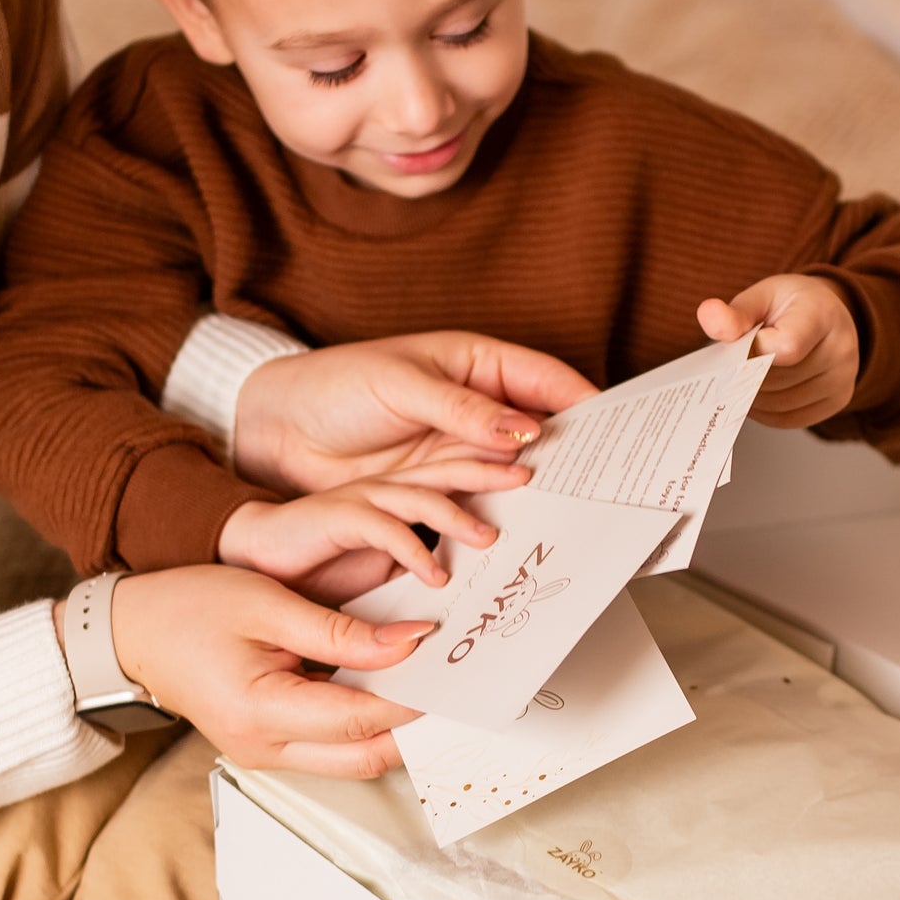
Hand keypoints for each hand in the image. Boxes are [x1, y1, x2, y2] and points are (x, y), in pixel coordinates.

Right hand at [107, 565, 431, 777]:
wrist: (132, 632)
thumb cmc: (187, 608)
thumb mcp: (268, 604)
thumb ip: (342, 630)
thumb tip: (410, 643)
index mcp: (261, 712)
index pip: (362, 719)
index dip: (413, 696)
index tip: (450, 664)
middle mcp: (264, 748)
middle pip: (367, 758)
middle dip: (416, 727)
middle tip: (453, 686)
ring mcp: (265, 754)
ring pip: (353, 759)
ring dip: (394, 728)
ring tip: (426, 682)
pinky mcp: (267, 746)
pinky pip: (331, 747)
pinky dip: (365, 722)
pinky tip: (384, 685)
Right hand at [218, 459, 507, 604]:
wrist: (256, 554)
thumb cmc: (318, 562)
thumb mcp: (382, 568)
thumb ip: (420, 566)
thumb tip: (466, 582)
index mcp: (400, 496)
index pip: (454, 474)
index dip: (489, 472)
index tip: (533, 477)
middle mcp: (385, 491)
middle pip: (446, 471)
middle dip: (488, 474)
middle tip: (529, 479)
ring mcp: (361, 499)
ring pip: (420, 495)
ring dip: (457, 516)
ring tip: (489, 536)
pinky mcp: (337, 516)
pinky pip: (383, 528)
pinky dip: (412, 549)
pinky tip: (435, 573)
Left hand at [233, 332, 597, 494]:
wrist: (278, 431)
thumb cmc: (335, 387)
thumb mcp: (400, 386)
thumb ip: (462, 410)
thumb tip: (525, 429)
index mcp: (475, 365)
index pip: (545, 381)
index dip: (585, 405)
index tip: (621, 432)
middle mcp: (475, 410)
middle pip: (541, 432)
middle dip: (575, 456)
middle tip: (610, 484)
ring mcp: (458, 452)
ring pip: (515, 474)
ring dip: (541, 495)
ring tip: (575, 516)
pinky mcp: (436, 491)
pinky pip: (480, 504)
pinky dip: (500, 519)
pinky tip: (519, 535)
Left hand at [697, 275, 859, 429]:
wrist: (824, 313)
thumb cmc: (788, 306)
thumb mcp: (760, 297)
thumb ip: (734, 314)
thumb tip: (708, 314)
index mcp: (822, 314)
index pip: (787, 348)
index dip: (753, 353)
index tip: (740, 346)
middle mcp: (841, 348)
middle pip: (778, 380)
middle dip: (746, 376)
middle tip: (732, 365)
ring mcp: (843, 378)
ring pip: (780, 403)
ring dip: (751, 397)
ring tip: (743, 377)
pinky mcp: (837, 401)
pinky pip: (789, 419)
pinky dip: (764, 411)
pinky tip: (756, 393)